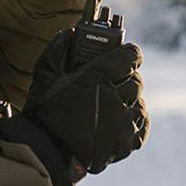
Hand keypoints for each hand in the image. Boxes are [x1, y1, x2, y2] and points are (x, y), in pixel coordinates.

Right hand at [25, 28, 147, 173]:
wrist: (46, 152)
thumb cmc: (44, 112)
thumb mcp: (45, 73)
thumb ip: (59, 48)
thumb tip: (70, 33)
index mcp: (99, 76)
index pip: (132, 55)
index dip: (129, 54)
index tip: (124, 56)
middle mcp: (116, 97)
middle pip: (136, 80)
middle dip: (125, 79)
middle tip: (111, 83)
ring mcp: (123, 122)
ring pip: (140, 103)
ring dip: (129, 102)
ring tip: (112, 106)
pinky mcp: (126, 143)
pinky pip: (141, 125)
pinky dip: (133, 122)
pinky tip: (119, 121)